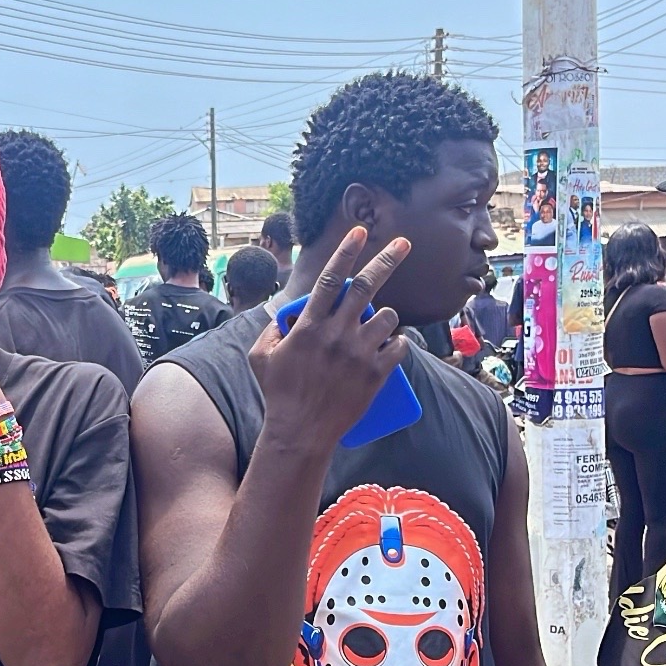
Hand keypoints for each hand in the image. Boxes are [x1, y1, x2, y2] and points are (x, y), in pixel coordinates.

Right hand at [249, 227, 410, 455]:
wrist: (301, 433)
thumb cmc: (278, 395)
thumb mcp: (260, 358)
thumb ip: (270, 331)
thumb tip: (283, 317)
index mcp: (309, 326)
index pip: (330, 279)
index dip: (345, 251)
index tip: (359, 231)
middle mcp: (336, 334)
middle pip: (366, 286)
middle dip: (387, 259)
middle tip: (404, 243)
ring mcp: (359, 353)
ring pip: (386, 316)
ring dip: (384, 316)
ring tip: (375, 327)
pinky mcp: (376, 373)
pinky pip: (399, 346)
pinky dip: (397, 342)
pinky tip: (390, 347)